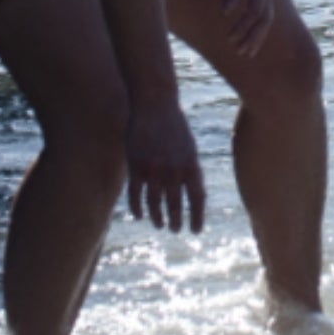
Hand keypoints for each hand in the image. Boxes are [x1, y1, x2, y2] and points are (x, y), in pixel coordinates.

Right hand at [125, 102, 205, 231]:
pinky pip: (135, 195)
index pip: (197, 199)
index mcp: (191, 165)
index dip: (197, 217)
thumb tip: (194, 194)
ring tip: (160, 225)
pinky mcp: (136, 166)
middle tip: (175, 230)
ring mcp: (154, 169)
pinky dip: (138, 208)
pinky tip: (140, 216)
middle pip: (176, 205)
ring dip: (158, 218)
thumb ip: (190, 170)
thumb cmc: (174, 126)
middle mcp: (174, 170)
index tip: (196, 230)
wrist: (154, 104)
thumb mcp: (189, 147)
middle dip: (176, 221)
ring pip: (155, 203)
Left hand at [221, 0, 277, 56]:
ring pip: (267, 19)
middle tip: (240, 52)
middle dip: (253, 38)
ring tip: (246, 52)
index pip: (254, 12)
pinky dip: (258, 28)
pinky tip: (250, 37)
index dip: (243, 27)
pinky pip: (264, 14)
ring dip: (257, 37)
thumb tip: (226, 13)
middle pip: (265, 20)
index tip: (230, 38)